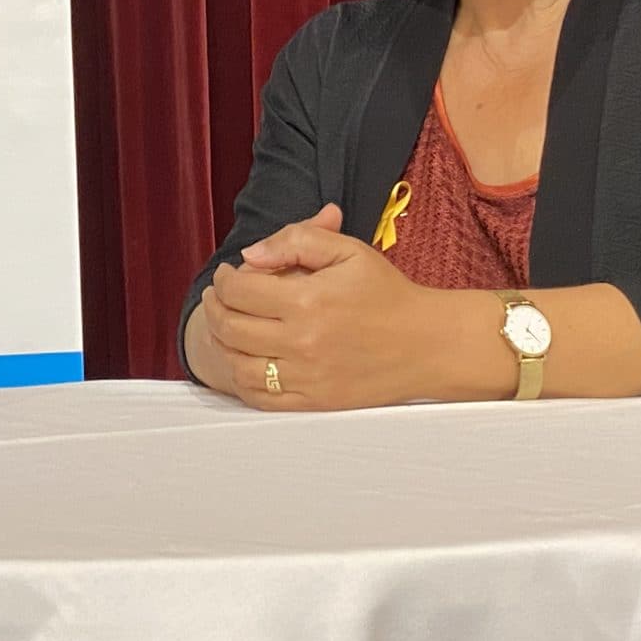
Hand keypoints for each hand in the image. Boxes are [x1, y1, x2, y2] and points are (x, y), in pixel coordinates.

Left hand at [200, 203, 433, 410]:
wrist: (427, 343)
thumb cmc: (386, 293)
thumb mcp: (347, 250)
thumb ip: (296, 239)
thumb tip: (250, 254)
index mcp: (308, 300)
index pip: (239, 290)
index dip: (224, 278)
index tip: (227, 273)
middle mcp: (302, 342)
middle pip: (230, 327)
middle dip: (213, 307)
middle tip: (217, 296)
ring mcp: (307, 376)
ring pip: (238, 365)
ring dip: (221, 343)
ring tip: (225, 326)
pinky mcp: (315, 401)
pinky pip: (261, 397)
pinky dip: (241, 379)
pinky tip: (244, 359)